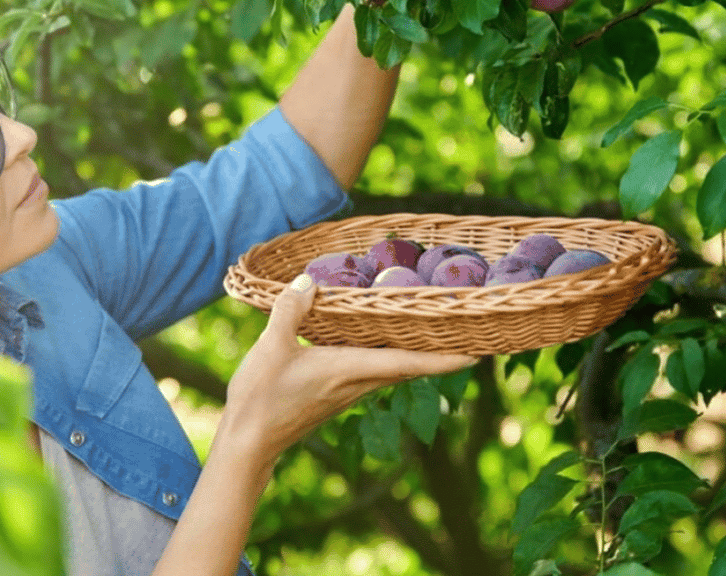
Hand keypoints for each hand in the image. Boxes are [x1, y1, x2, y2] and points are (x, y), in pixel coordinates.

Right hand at [221, 273, 477, 459]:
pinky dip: (390, 358)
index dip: (444, 358)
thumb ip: (291, 310)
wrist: (248, 443)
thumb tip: (308, 282)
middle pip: (410, 367)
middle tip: (467, 335)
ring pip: (393, 370)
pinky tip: (381, 343)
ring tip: (433, 333)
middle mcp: (357, 383)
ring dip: (416, 355)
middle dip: (440, 353)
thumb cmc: (262, 398)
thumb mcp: (271, 346)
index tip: (477, 354)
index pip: (408, 362)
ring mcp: (348, 392)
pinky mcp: (335, 395)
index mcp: (350, 369)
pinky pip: (374, 372)